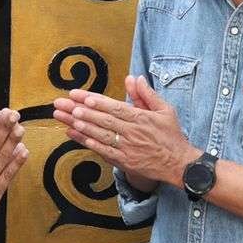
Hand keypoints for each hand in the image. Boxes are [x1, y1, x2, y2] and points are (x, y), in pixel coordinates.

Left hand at [52, 75, 197, 189]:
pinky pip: (102, 151)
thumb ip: (147, 94)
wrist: (179, 164)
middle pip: (103, 120)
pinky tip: (74, 135)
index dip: (97, 102)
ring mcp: (126, 148)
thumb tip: (134, 78)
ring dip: (81, 126)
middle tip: (63, 104)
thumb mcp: (165, 110)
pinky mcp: (123, 161)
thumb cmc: (171, 135)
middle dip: (81, 111)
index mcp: (141, 118)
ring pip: (100, 135)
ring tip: (65, 117)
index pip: (115, 107)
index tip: (80, 96)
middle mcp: (131, 132)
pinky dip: (87, 142)